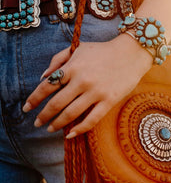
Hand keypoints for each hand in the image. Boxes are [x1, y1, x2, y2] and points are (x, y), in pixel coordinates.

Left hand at [23, 34, 151, 136]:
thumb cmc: (102, 51)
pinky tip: (70, 134)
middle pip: (56, 103)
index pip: (47, 86)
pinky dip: (79, 129)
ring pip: (71, 114)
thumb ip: (58, 59)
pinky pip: (91, 120)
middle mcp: (82, 80)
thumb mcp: (78, 48)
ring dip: (57, 124)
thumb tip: (43, 77)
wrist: (131, 53)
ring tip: (50, 129)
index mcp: (72, 67)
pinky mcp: (109, 101)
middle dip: (43, 115)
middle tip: (36, 123)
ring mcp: (96, 92)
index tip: (27, 107)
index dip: (34, 99)